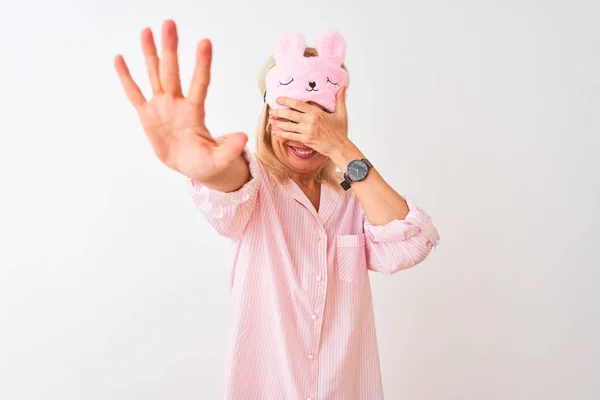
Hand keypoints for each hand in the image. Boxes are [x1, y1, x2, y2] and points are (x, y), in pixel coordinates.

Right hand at [114, 20, 246, 182]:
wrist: (188, 165)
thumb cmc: (204, 161)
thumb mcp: (218, 160)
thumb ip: (229, 149)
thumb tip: (243, 138)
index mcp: (195, 112)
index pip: (199, 84)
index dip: (201, 65)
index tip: (205, 42)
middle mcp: (177, 103)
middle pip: (172, 72)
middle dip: (170, 48)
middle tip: (170, 23)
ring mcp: (161, 106)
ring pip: (154, 75)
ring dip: (150, 54)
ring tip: (147, 31)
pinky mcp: (147, 114)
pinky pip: (134, 93)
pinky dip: (126, 77)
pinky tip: (120, 58)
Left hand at [268, 86, 349, 157]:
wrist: (339, 147)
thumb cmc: (340, 131)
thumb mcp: (341, 113)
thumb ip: (340, 99)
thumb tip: (343, 87)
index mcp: (316, 112)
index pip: (298, 104)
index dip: (286, 100)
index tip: (278, 99)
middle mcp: (310, 121)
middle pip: (289, 114)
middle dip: (278, 112)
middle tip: (271, 110)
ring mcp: (306, 131)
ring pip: (288, 126)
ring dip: (278, 123)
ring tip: (271, 120)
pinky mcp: (305, 140)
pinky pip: (290, 136)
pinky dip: (281, 134)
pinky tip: (275, 132)